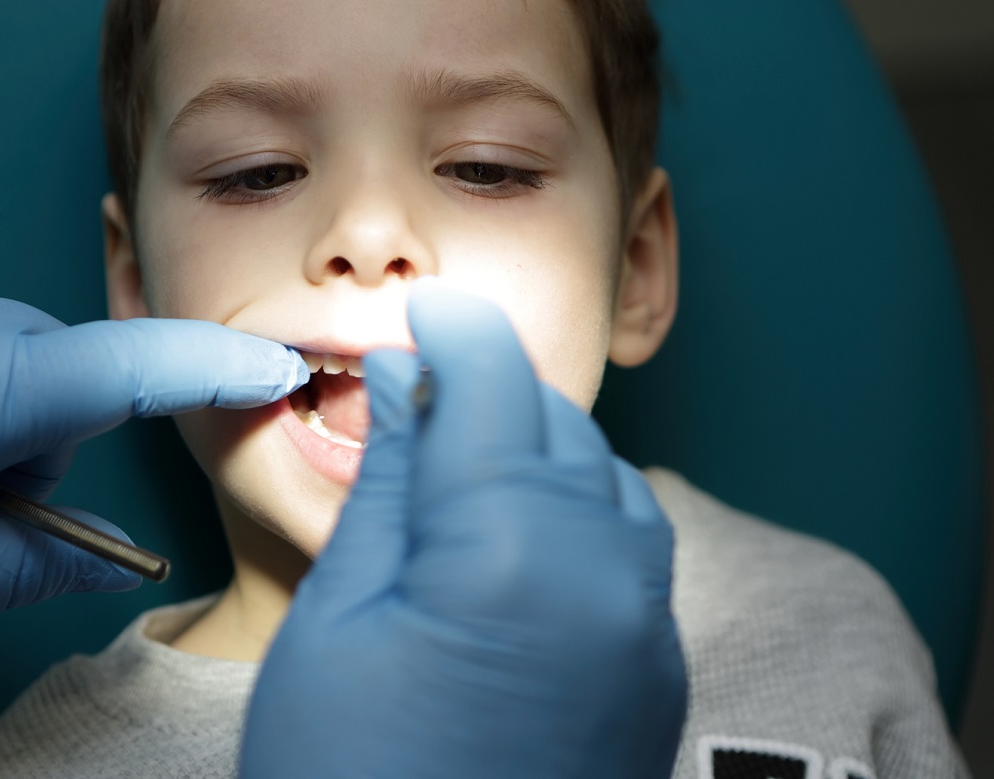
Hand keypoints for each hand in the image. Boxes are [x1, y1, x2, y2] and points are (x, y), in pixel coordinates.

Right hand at [242, 281, 686, 778]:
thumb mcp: (337, 622)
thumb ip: (391, 487)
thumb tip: (408, 386)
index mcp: (511, 546)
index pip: (492, 380)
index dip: (454, 328)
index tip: (422, 311)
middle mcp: (605, 574)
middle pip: (556, 421)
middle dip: (491, 385)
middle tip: (419, 387)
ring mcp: (645, 633)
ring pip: (608, 479)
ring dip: (541, 443)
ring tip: (462, 456)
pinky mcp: (656, 681)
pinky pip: (634, 548)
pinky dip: (581, 509)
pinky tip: (517, 531)